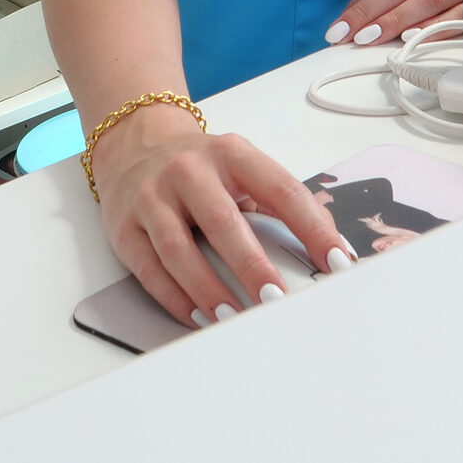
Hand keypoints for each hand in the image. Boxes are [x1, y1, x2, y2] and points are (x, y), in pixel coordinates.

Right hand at [91, 103, 351, 325]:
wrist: (136, 143)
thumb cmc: (202, 166)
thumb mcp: (241, 166)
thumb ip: (274, 200)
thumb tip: (325, 246)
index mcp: (232, 153)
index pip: (280, 189)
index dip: (312, 226)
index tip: (337, 261)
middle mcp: (190, 170)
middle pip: (223, 221)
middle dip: (251, 264)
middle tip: (276, 299)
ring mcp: (153, 197)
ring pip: (179, 250)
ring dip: (208, 289)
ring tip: (233, 318)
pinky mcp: (125, 226)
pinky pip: (149, 269)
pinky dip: (175, 298)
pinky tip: (197, 317)